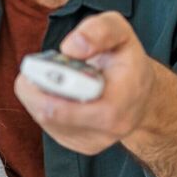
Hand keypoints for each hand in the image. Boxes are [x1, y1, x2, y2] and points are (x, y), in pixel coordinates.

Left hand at [14, 11, 156, 154]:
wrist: (141, 94)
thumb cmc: (127, 61)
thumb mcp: (121, 31)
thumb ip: (99, 31)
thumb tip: (70, 48)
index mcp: (119, 103)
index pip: (70, 107)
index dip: (48, 84)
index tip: (43, 64)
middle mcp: (107, 130)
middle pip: (49, 114)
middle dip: (35, 88)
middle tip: (36, 67)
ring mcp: (93, 141)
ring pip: (43, 119)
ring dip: (37, 95)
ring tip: (51, 76)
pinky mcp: (81, 146)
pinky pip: (48, 125)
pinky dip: (43, 104)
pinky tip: (57, 91)